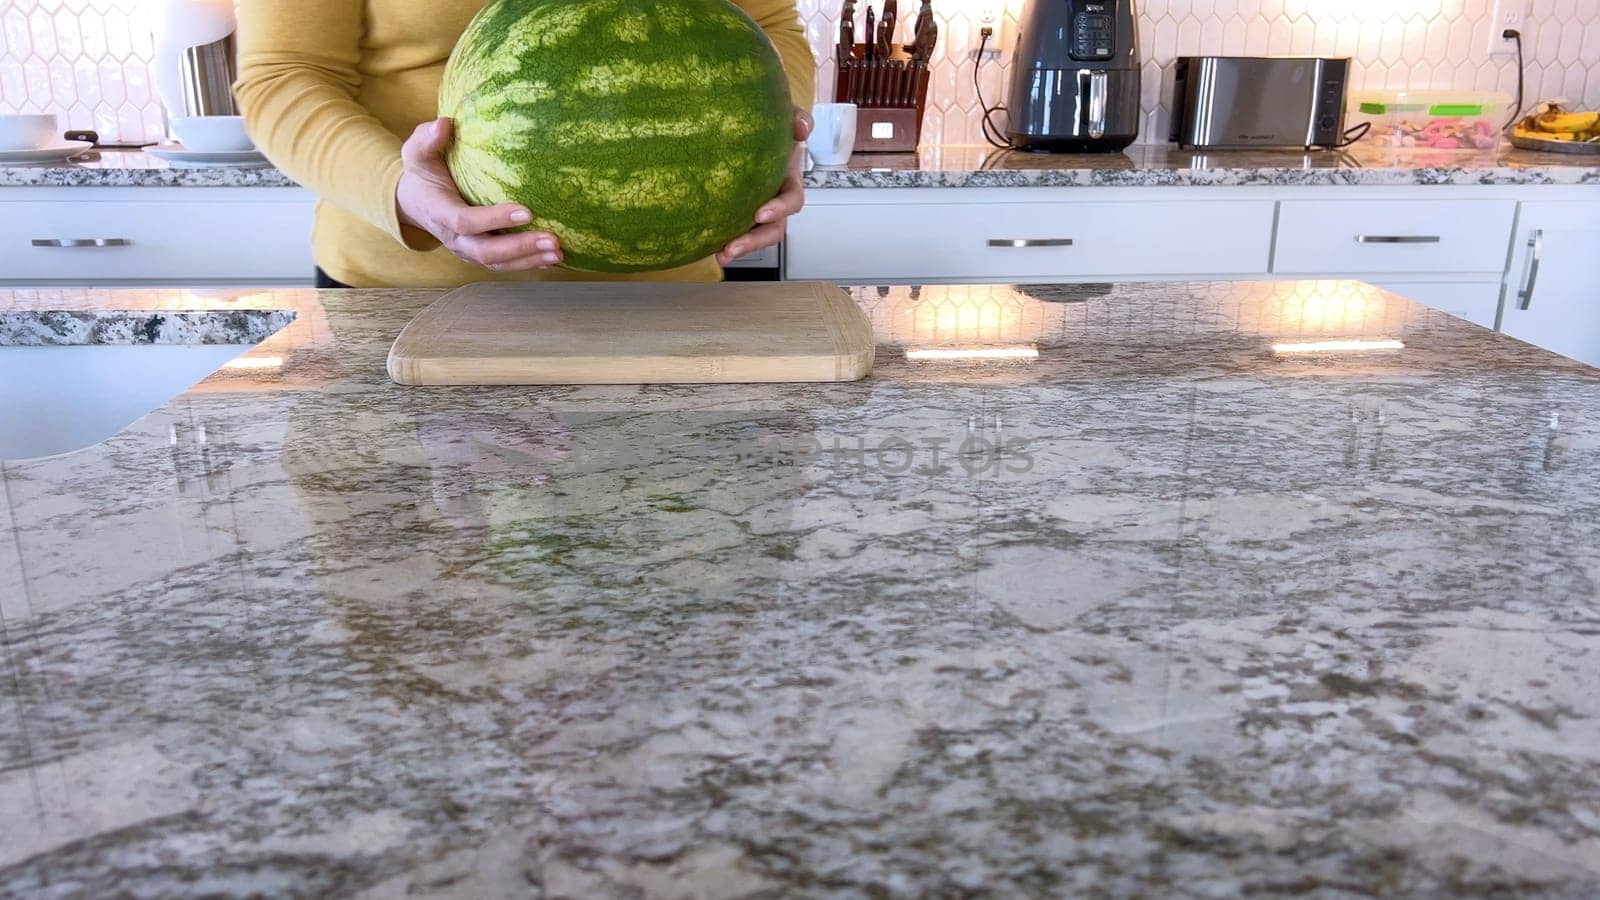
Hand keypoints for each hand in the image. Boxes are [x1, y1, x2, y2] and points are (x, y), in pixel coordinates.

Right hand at [396, 118, 563, 271]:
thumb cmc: (422, 173)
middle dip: (521, 248)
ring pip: (498, 263)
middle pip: (487, 251)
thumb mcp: (417, 152)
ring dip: (530, 259)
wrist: (415, 202)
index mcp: (440, 212)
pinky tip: (552, 260)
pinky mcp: (479, 255)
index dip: (495, 218)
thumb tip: (444, 124)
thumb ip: (427, 139)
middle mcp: (454, 238)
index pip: (466, 221)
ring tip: (558, 251)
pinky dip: (529, 264)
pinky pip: (504, 265)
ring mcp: (467, 250)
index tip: (527, 210)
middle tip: (553, 240)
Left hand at [716, 107, 811, 265]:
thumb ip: (796, 117)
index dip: (780, 208)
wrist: (751, 130)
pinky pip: (735, 230)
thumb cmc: (773, 127)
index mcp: (788, 180)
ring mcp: (757, 209)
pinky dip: (722, 239)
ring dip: (741, 247)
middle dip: (755, 240)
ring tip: (721, 254)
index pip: (792, 199)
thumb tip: (801, 128)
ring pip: (756, 236)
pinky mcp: (739, 212)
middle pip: (774, 229)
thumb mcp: (786, 116)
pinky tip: (705, 244)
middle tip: (734, 246)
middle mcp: (775, 200)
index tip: (760, 214)